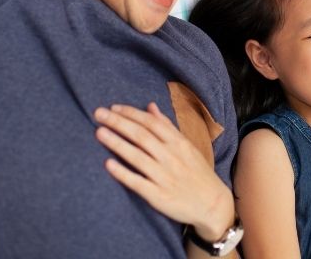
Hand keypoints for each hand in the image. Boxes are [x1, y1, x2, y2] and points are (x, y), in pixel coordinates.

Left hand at [94, 102, 233, 240]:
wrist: (212, 204)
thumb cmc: (197, 171)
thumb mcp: (186, 145)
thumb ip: (167, 126)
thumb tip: (150, 106)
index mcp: (178, 142)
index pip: (152, 123)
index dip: (132, 113)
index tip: (113, 107)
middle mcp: (171, 157)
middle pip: (142, 136)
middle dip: (119, 123)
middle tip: (99, 113)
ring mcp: (164, 176)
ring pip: (137, 156)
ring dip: (117, 143)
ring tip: (99, 132)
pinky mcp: (158, 196)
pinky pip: (138, 182)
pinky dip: (123, 173)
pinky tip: (108, 164)